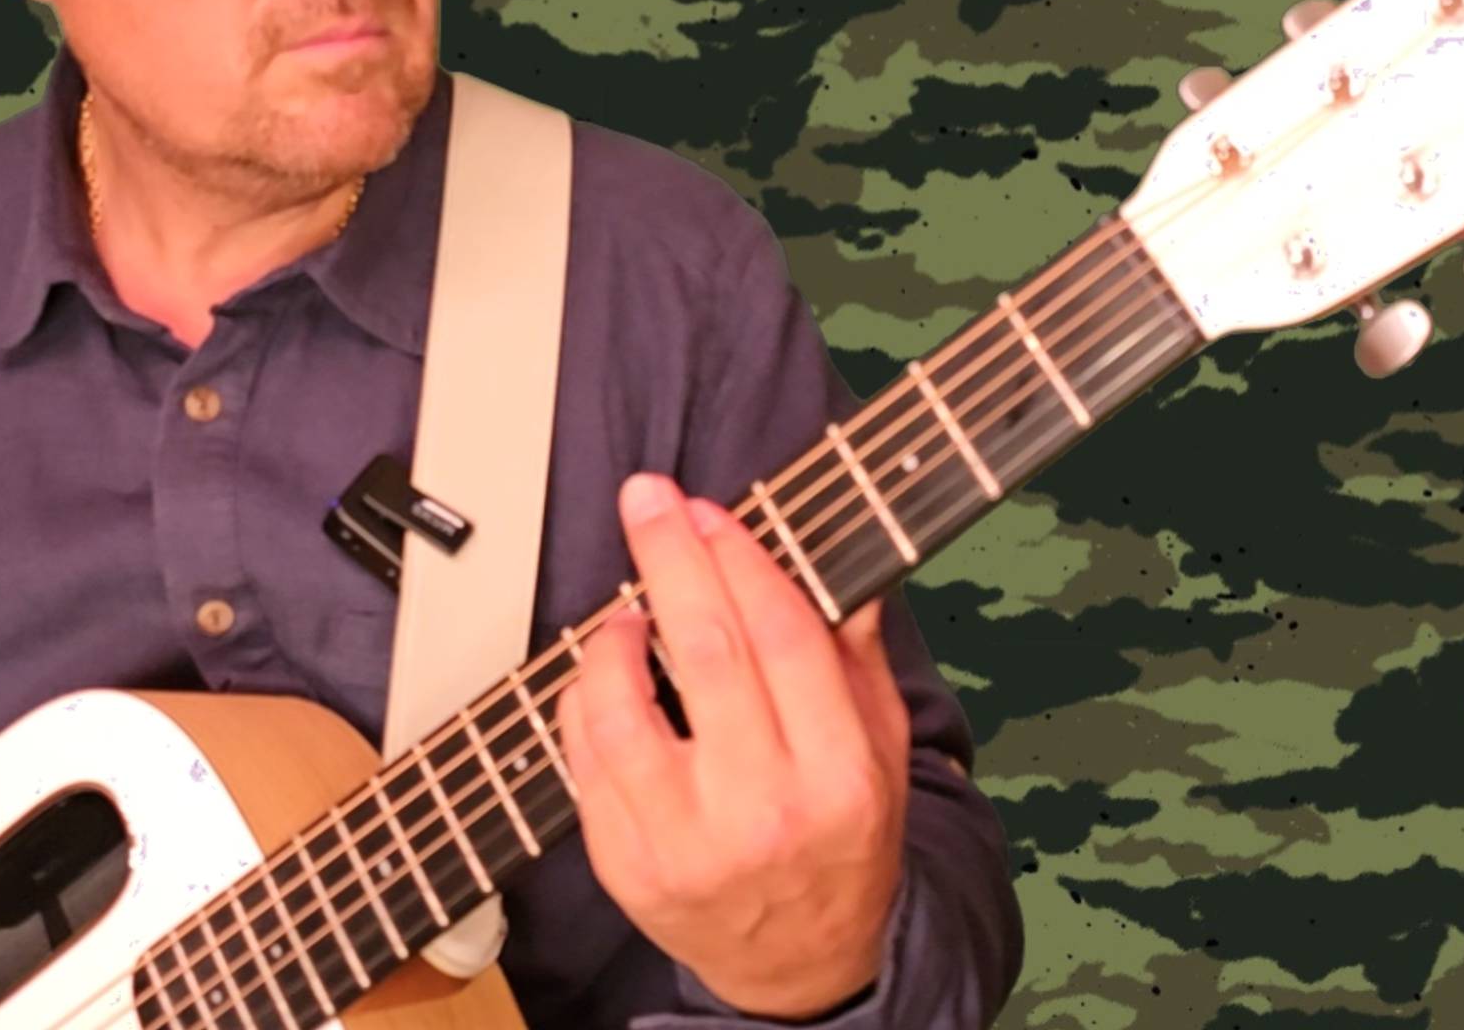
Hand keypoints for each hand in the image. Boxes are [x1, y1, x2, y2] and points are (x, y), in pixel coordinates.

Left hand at [559, 472, 911, 1020]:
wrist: (799, 966)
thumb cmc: (841, 844)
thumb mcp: (879, 755)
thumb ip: (856, 660)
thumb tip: (840, 567)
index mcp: (838, 777)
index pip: (784, 641)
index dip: (741, 561)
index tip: (710, 512)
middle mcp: (761, 811)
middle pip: (705, 653)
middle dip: (669, 558)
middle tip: (647, 498)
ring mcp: (684, 844)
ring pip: (623, 710)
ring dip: (613, 636)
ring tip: (628, 607)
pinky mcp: (624, 865)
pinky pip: (584, 759)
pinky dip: (584, 699)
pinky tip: (606, 673)